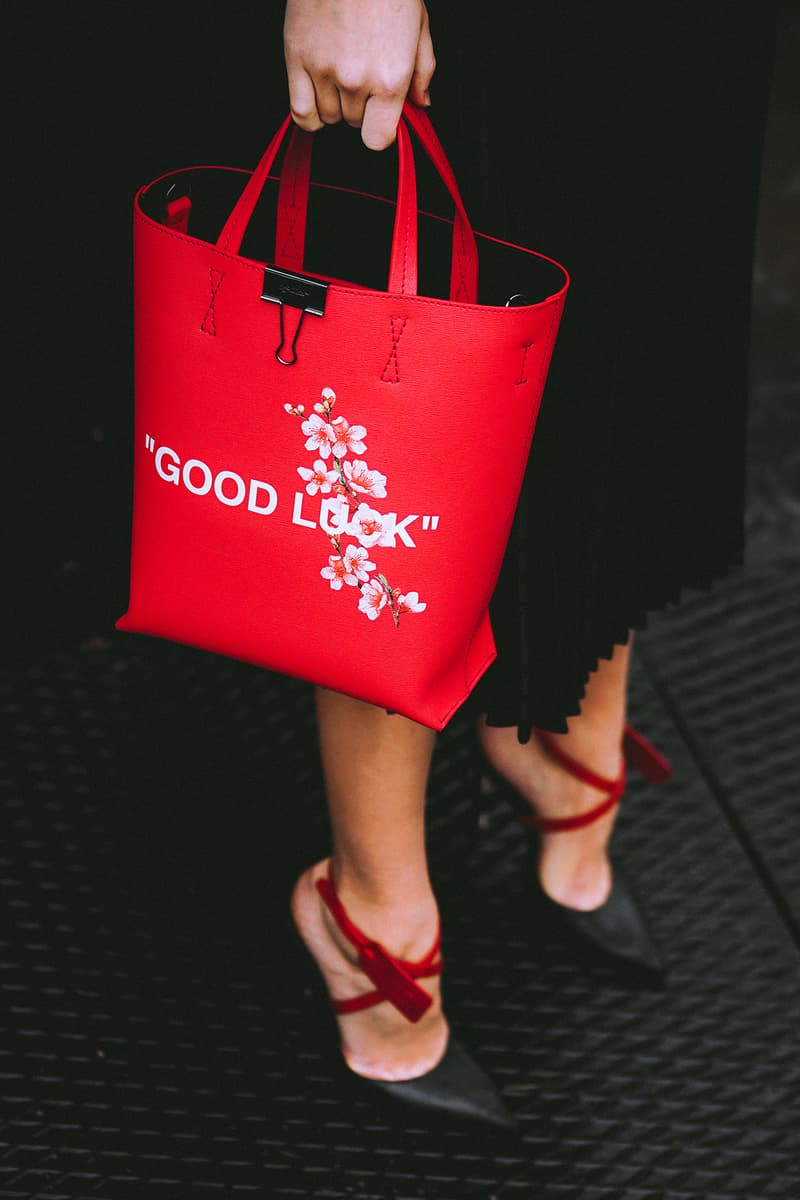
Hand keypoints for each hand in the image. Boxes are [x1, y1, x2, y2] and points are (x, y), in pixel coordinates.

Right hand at [283, 0, 434, 149]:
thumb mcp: (419, 26)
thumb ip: (422, 72)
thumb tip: (421, 105)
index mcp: (390, 78)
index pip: (377, 140)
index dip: (379, 129)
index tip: (380, 116)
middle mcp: (356, 81)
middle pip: (353, 124)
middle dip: (360, 106)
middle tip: (362, 72)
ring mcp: (323, 71)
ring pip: (328, 117)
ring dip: (334, 103)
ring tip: (340, 71)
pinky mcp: (296, 58)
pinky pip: (299, 113)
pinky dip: (308, 113)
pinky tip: (316, 95)